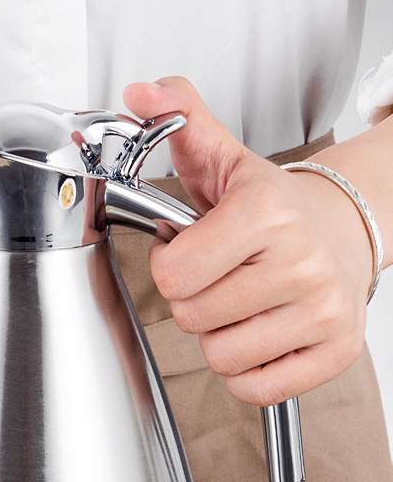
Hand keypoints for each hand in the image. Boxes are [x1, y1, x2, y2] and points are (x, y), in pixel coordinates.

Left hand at [123, 77, 373, 405]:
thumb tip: (139, 94)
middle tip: (221, 278)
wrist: (342, 232)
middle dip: (195, 301)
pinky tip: (260, 335)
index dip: (171, 267)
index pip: (174, 274)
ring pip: (221, 357)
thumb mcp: (225, 162)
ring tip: (242, 305)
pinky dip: (246, 370)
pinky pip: (253, 388)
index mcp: (267, 214)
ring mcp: (323, 312)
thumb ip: (181, 123)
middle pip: (192, 318)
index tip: (190, 253)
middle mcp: (302, 263)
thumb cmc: (273, 210)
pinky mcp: (334, 353)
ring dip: (220, 337)